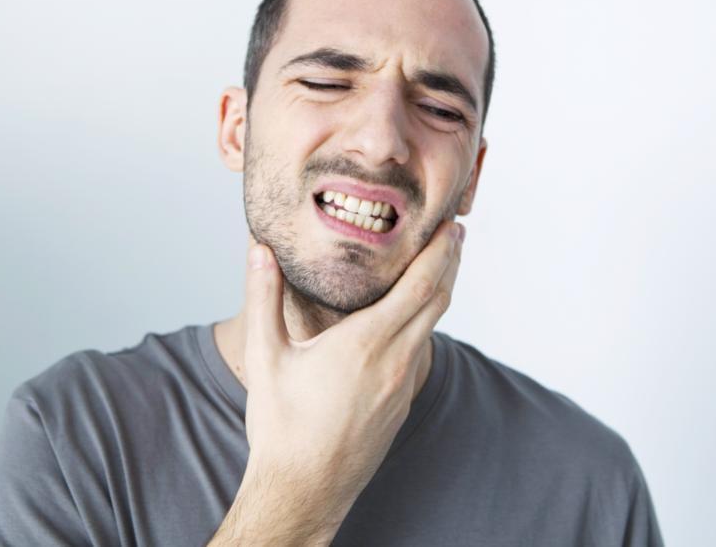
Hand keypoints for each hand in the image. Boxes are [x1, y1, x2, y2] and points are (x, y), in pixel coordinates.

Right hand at [241, 220, 464, 528]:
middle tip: (455, 233)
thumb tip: (260, 251)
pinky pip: (421, 350)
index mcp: (365, 343)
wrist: (303, 490)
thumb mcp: (265, 356)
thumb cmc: (282, 427)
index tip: (451, 226)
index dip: (440, 252)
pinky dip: (426, 321)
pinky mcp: (402, 403)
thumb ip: (263, 297)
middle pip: (438, 300)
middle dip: (450, 262)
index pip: (419, 286)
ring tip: (439, 265)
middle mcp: (395, 361)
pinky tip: (413, 316)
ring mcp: (403, 385)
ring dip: (441, 291)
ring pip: (433, 326)